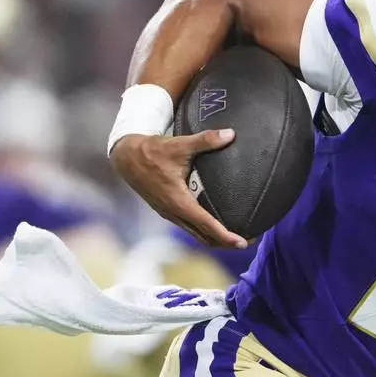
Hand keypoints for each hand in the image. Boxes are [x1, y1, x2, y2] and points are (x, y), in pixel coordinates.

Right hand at [110, 131, 247, 248]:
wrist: (127, 157)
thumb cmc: (153, 151)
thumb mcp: (180, 144)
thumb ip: (206, 140)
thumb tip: (231, 134)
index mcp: (178, 201)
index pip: (206, 225)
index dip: (225, 236)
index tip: (242, 242)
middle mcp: (174, 212)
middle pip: (203, 237)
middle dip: (225, 242)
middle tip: (248, 241)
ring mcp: (169, 213)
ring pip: (195, 234)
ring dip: (215, 238)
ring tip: (235, 237)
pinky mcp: (167, 210)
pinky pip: (189, 227)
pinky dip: (204, 230)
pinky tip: (215, 224)